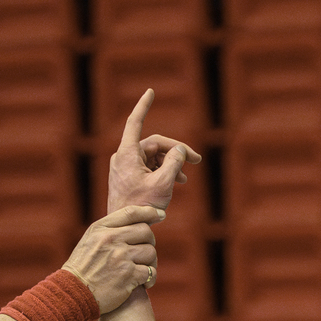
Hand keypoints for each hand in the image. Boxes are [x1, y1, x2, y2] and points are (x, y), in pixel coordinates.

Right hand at [63, 205, 162, 314]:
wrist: (74, 293)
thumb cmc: (83, 268)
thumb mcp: (90, 241)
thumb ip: (109, 230)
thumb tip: (138, 222)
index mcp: (101, 229)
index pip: (131, 213)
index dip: (149, 212)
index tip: (160, 215)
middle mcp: (111, 240)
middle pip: (146, 231)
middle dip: (149, 242)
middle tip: (144, 253)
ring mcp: (121, 257)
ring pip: (150, 252)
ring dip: (151, 262)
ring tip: (143, 270)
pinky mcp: (128, 276)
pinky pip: (150, 272)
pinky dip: (150, 278)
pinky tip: (144, 283)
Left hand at [107, 89, 202, 212]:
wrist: (127, 228)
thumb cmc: (142, 206)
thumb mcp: (164, 183)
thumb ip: (175, 162)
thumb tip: (180, 150)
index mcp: (127, 153)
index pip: (135, 122)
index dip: (143, 105)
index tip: (150, 92)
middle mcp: (124, 157)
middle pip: (154, 144)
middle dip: (176, 151)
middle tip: (196, 161)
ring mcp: (125, 168)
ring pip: (153, 157)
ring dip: (171, 164)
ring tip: (186, 179)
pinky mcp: (128, 178)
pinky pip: (149, 168)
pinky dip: (163, 172)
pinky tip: (177, 183)